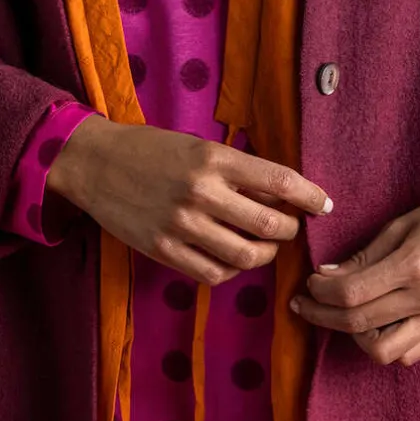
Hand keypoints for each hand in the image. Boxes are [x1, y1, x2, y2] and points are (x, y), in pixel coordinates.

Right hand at [45, 114, 332, 284]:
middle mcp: (201, 192)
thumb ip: (237, 171)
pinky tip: (230, 256)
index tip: (324, 205)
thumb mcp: (198, 147)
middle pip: (270, 225)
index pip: (280, 181)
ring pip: (246, 256)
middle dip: (290, 229)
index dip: (311, 196)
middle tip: (290, 226)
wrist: (95, 164)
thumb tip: (284, 196)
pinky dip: (231, 269)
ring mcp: (181, 225)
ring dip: (265, 254)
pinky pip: (214, 273)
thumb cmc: (152, 151)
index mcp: (214, 159)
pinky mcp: (163, 250)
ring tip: (262, 245)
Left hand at [288, 196, 419, 366]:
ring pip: (382, 351)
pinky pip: (408, 355)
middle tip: (306, 303)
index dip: (319, 292)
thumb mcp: (401, 226)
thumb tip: (326, 277)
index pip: (351, 293)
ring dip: (355, 336)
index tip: (308, 284)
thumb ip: (364, 257)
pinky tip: (377, 322)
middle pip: (358, 323)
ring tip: (347, 315)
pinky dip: (386, 344)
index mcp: (414, 266)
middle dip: (322, 315)